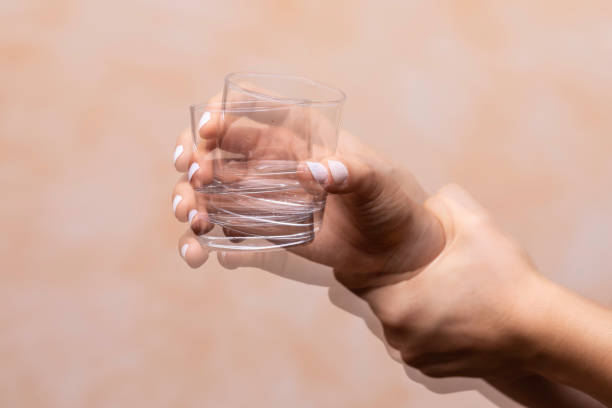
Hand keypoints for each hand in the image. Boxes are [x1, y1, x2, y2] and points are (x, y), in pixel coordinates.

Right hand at [171, 98, 444, 279]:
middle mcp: (273, 159)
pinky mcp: (261, 226)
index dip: (223, 112)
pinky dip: (201, 239)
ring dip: (191, 198)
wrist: (390, 252)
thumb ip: (352, 174)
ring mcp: (262, 193)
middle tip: (193, 174)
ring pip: (211, 187)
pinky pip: (221, 226)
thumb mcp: (378, 186)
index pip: (253, 109)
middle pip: (218, 147)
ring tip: (191, 217)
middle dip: (195, 156)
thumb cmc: (389, 206)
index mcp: (300, 135)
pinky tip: (198, 254)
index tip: (208, 129)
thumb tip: (315, 170)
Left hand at [361, 184, 549, 378]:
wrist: (541, 330)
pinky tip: (451, 309)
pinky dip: (428, 325)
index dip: (374, 259)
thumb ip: (441, 201)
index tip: (389, 250)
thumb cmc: (506, 280)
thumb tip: (423, 200)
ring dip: (414, 304)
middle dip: (399, 280)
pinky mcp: (432, 368)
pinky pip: (417, 339)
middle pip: (382, 297)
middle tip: (426, 266)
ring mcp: (416, 356)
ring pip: (400, 319)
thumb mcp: (474, 223)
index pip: (359, 276)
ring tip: (442, 287)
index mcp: (396, 304)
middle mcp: (399, 336)